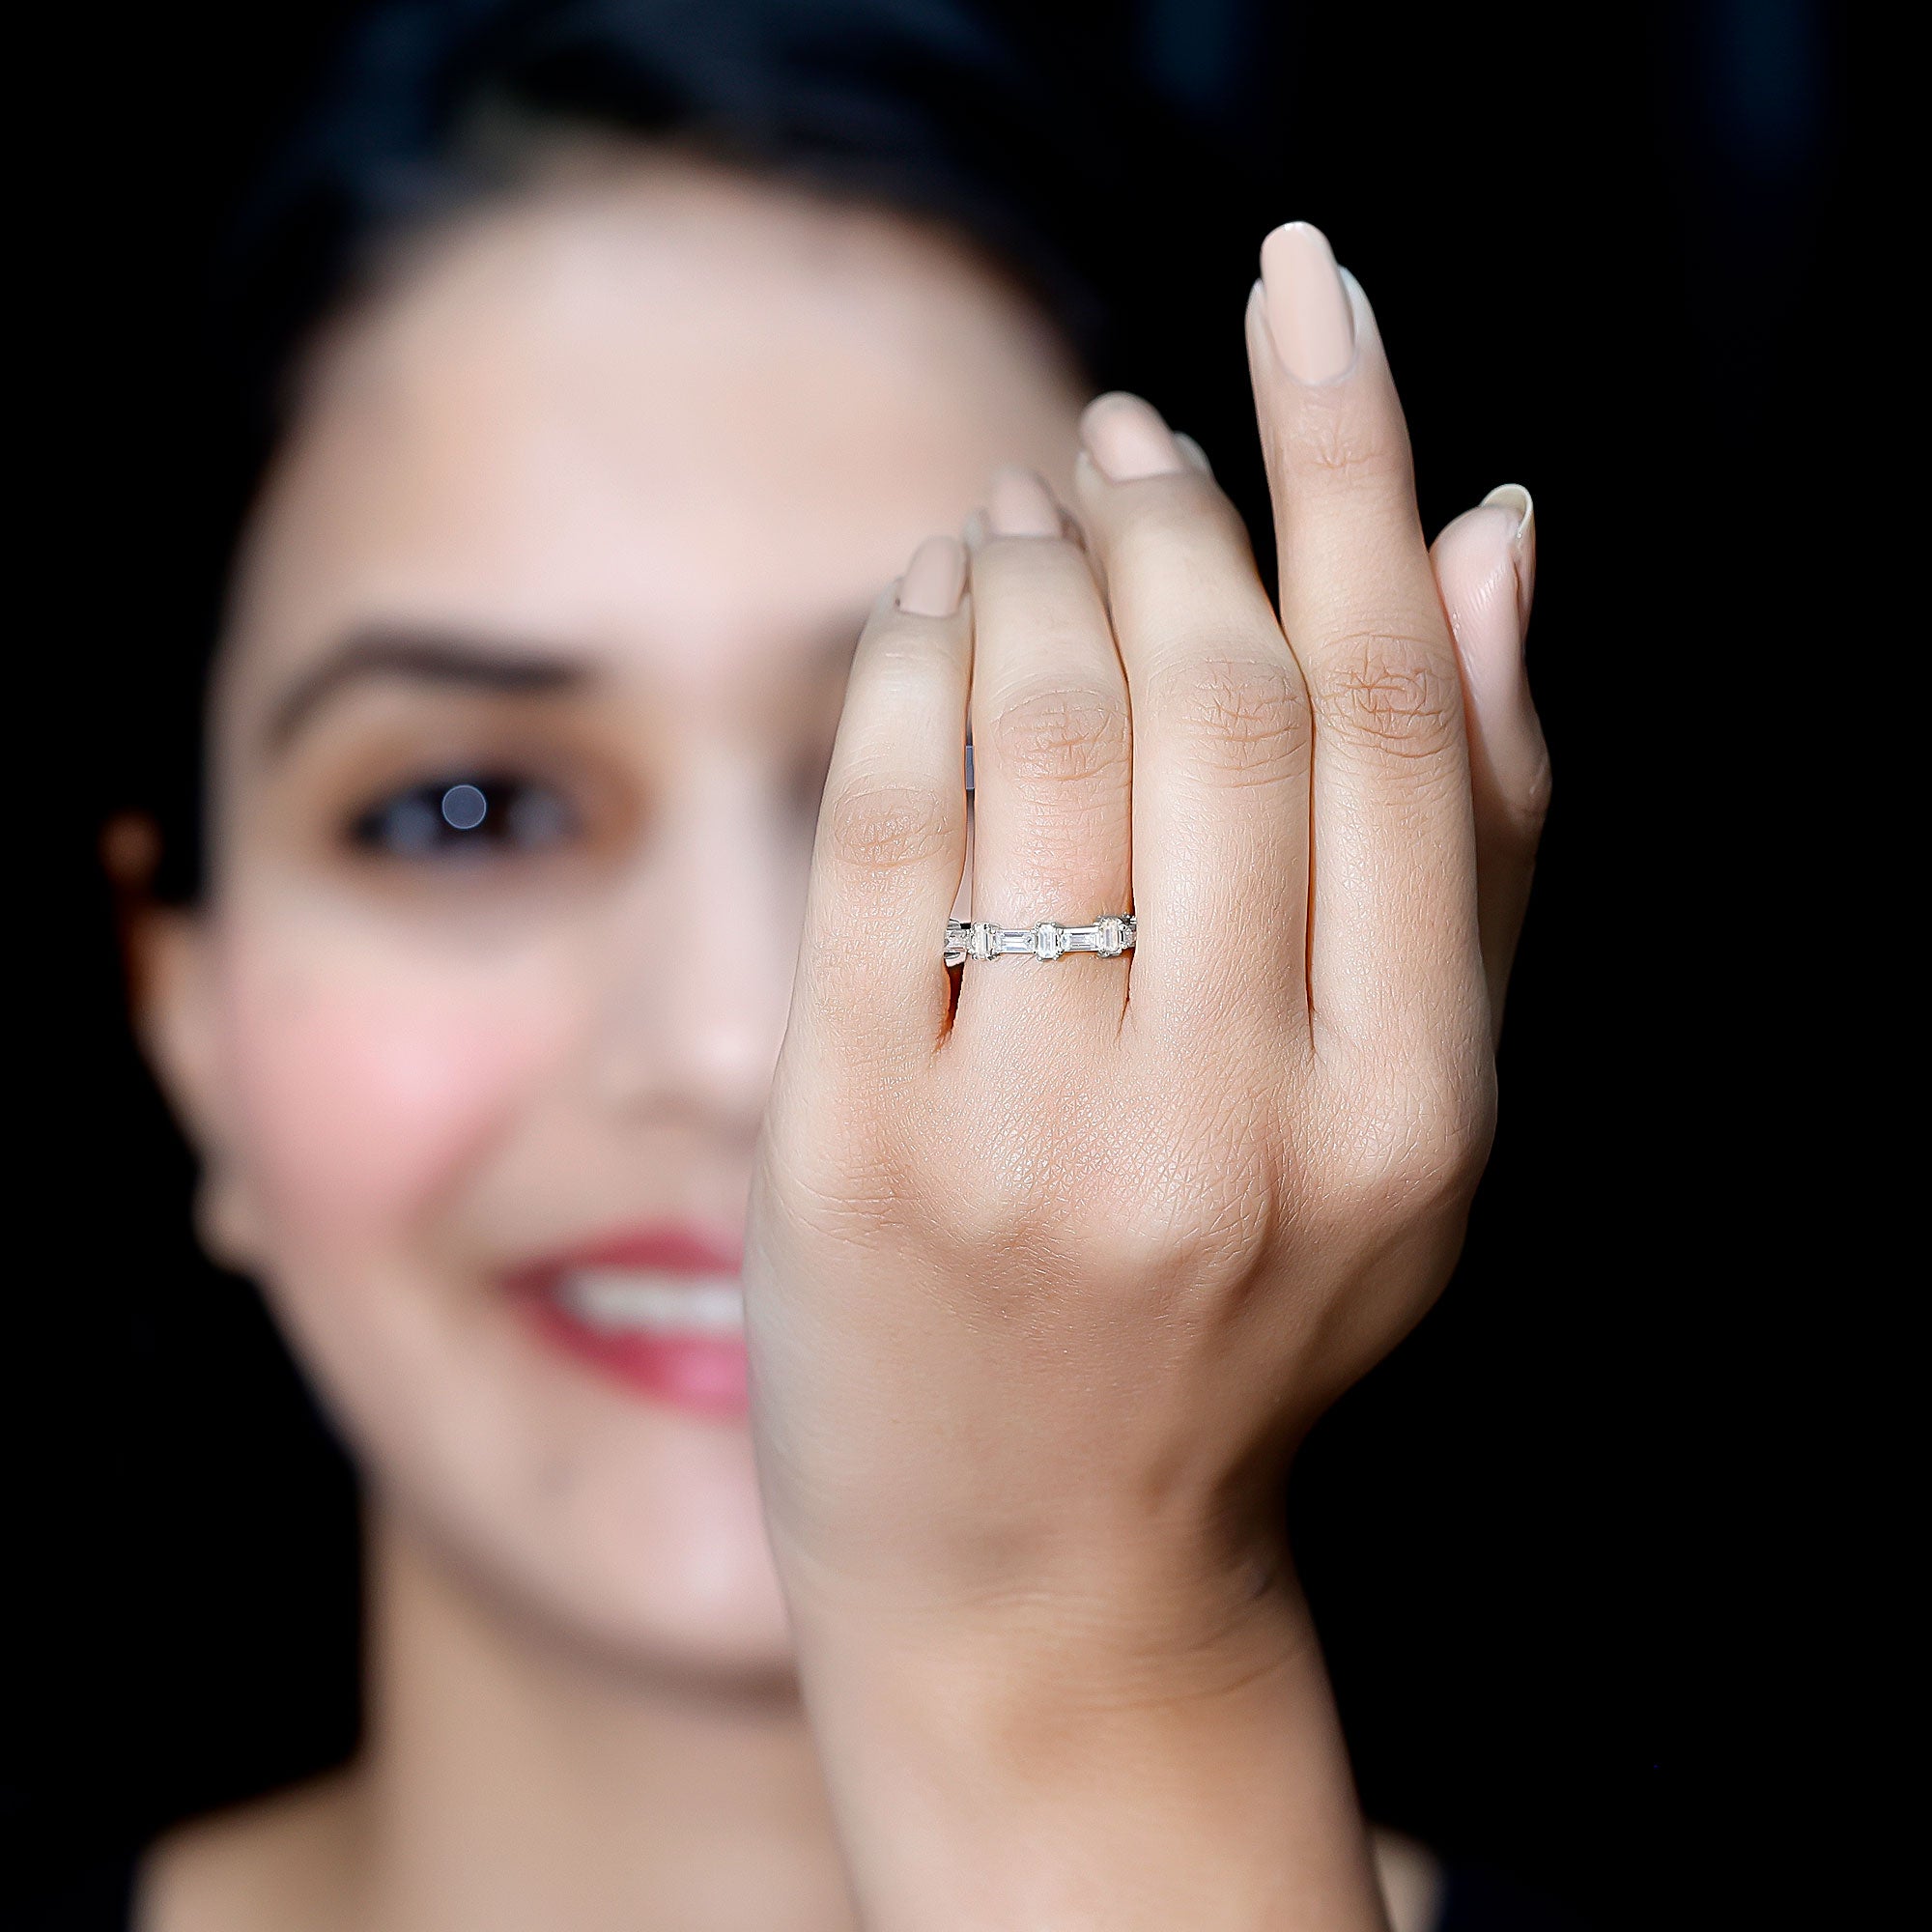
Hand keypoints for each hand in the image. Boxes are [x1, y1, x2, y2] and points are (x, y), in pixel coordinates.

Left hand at [744, 222, 1546, 1928]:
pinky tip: (920, 614)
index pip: (1387, 708)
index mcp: (1411, 1101)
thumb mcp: (1405, 1117)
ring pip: (1040, 740)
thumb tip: (1505, 539)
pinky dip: (897, 676)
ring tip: (1023, 515)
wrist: (1047, 1575)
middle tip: (1125, 441)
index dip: (1350, 466)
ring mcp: (1038, 1143)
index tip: (1308, 292)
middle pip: (1217, 698)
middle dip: (1167, 514)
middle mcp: (1240, 1119)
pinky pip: (875, 835)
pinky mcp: (858, 1158)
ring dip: (1024, 572)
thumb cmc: (1233, 1328)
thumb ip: (1468, 836)